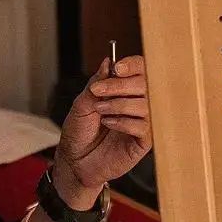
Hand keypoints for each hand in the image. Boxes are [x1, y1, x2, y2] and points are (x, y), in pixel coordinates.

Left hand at [54, 55, 152, 193]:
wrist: (75, 160)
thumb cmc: (79, 132)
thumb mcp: (82, 104)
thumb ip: (96, 83)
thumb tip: (108, 62)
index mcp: (125, 90)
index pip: (140, 70)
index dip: (133, 65)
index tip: (117, 68)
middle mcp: (138, 103)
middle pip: (146, 84)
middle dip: (121, 86)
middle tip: (99, 92)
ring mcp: (143, 122)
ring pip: (146, 105)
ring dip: (120, 105)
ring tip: (100, 111)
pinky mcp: (144, 141)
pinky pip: (145, 126)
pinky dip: (125, 122)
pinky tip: (109, 124)